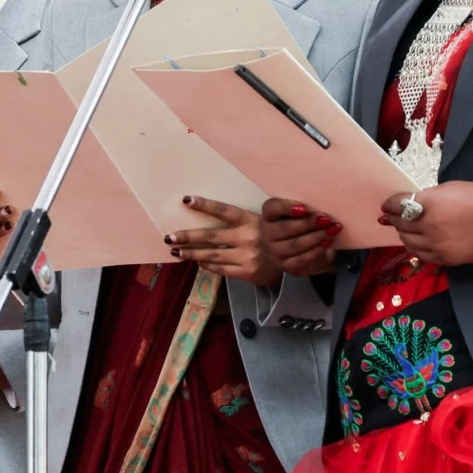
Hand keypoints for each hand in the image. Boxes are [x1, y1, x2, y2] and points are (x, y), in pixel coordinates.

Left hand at [165, 196, 280, 286]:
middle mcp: (248, 238)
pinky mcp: (247, 273)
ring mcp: (246, 257)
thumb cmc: (288, 236)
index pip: (224, 211)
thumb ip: (256, 216)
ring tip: (175, 251)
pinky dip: (208, 265)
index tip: (186, 200)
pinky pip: (222, 269)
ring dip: (192, 254)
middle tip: (169, 237)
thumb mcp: (277, 219)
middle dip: (188, 236)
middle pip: (211, 236)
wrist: (304, 262)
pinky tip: (198, 262)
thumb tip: (229, 213)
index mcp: (254, 221)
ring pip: (212, 255)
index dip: (205, 205)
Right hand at [259, 197, 340, 277]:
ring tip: (332, 229)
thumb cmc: (295, 226)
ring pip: (295, 244)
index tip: (304, 208)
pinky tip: (327, 242)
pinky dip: (316, 250)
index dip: (286, 207)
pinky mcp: (287, 265)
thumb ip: (304, 208)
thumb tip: (322, 205)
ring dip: (316, 237)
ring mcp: (276, 252)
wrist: (286, 251)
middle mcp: (268, 234)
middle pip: (285, 228)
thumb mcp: (296, 214)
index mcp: (269, 216)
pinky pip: (302, 259)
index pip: (272, 208)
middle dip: (308, 223)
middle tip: (326, 219)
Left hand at [383, 180, 472, 268]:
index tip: (386, 206)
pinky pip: (421, 255)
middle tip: (392, 217)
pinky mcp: (444, 258)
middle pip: (401, 224)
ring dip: (403, 234)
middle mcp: (429, 226)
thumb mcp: (449, 189)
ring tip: (403, 229)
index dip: (390, 205)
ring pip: (408, 241)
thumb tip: (411, 204)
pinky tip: (415, 242)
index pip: (399, 205)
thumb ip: (427, 197)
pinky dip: (414, 247)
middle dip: (395, 219)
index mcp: (429, 204)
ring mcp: (436, 245)